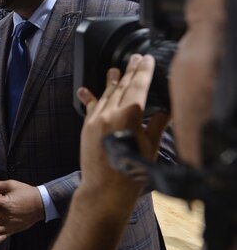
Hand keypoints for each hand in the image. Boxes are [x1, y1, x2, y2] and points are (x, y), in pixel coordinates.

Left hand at [76, 54, 169, 200]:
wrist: (104, 190)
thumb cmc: (131, 173)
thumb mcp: (150, 148)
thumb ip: (156, 126)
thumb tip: (165, 111)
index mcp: (129, 116)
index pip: (138, 86)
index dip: (143, 71)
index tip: (146, 59)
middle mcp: (110, 114)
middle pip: (122, 86)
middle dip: (129, 71)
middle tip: (134, 58)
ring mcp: (96, 119)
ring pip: (106, 95)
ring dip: (111, 81)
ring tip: (114, 69)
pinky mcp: (86, 127)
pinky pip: (90, 107)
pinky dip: (89, 97)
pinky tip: (84, 89)